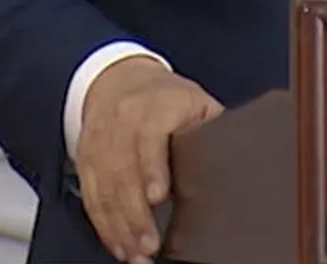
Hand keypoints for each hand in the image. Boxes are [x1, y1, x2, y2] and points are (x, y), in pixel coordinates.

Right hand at [77, 55, 221, 262]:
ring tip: (136, 254)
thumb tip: (240, 161)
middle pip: (123, 169)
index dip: (152, 166)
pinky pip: (91, 197)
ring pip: (105, 188)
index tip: (158, 195)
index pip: (150, 135)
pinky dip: (104, 224)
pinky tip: (118, 245)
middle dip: (135, 212)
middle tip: (149, 244)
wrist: (118, 80)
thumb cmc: (166, 98)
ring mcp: (101, 142)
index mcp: (157, 105)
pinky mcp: (86, 160)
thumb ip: (212, 130)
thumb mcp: (196, 102)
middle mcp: (124, 122)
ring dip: (119, 226)